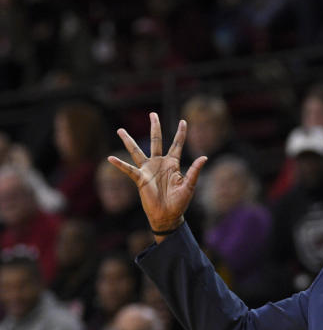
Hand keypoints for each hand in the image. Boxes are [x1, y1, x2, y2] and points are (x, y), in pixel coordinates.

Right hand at [107, 112, 206, 234]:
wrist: (168, 216)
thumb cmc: (180, 202)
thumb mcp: (189, 186)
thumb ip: (194, 171)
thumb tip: (204, 157)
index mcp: (173, 164)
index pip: (177, 145)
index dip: (180, 133)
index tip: (183, 121)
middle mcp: (159, 163)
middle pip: (156, 141)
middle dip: (155, 127)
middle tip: (152, 114)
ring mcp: (148, 170)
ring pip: (137, 152)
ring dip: (128, 141)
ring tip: (120, 130)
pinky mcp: (140, 179)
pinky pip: (129, 170)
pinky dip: (120, 164)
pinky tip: (111, 158)